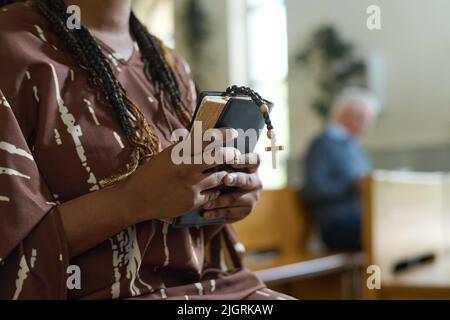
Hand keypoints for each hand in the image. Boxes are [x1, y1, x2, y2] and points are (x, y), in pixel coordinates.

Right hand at [122, 128, 240, 223]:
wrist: (136, 199)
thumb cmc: (151, 174)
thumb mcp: (166, 155)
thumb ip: (185, 149)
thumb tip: (206, 139)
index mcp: (178, 152)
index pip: (207, 138)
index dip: (224, 134)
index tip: (234, 132)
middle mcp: (186, 167)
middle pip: (219, 157)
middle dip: (231, 154)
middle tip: (236, 154)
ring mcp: (191, 185)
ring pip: (219, 176)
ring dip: (224, 173)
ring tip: (225, 171)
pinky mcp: (193, 201)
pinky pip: (213, 193)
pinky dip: (215, 190)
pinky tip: (213, 188)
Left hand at [202, 153, 261, 223]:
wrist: (223, 198)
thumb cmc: (220, 174)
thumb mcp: (221, 165)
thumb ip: (218, 156)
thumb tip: (205, 139)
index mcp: (252, 167)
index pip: (254, 160)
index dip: (245, 160)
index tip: (233, 161)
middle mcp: (255, 182)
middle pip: (247, 180)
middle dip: (236, 179)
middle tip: (225, 179)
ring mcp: (252, 198)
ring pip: (236, 199)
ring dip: (220, 201)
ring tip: (205, 203)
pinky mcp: (245, 212)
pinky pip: (231, 213)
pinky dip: (217, 213)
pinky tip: (205, 214)